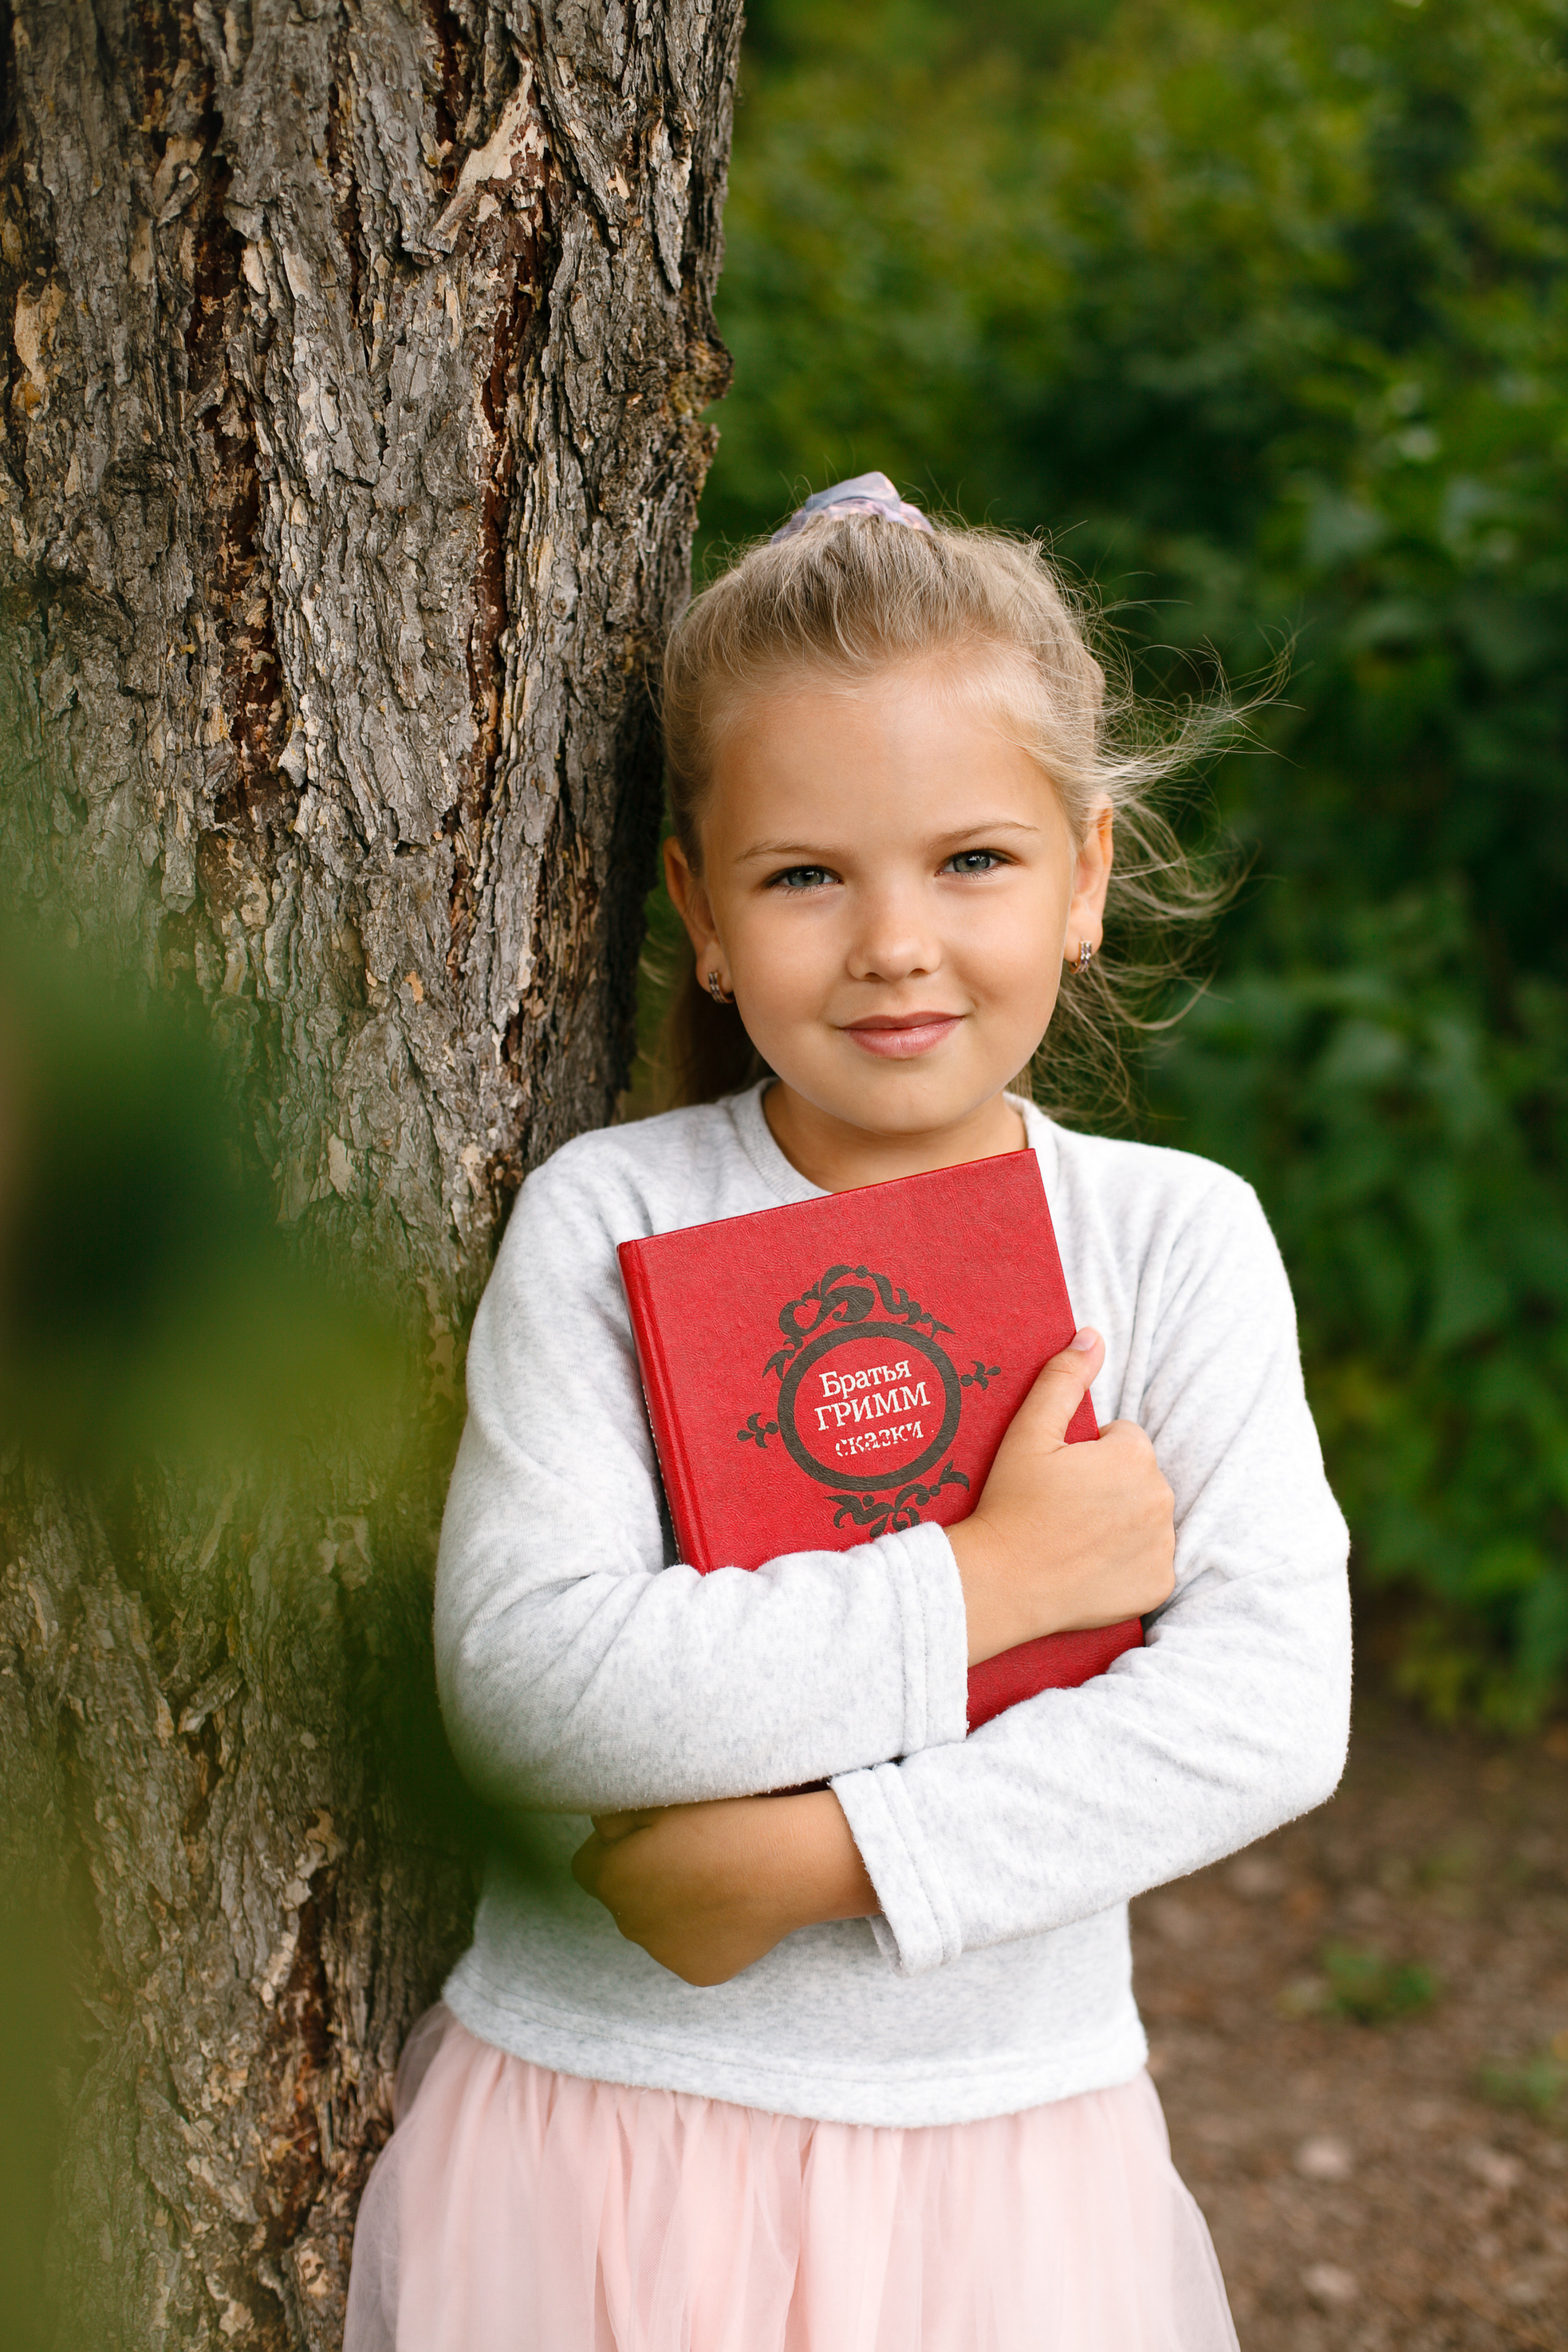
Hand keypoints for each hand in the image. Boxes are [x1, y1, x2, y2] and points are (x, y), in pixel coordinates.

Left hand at [571, 1790, 875, 1986]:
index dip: (618, 1848)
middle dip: (645, 1879)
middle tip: (690, 1853)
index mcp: (609, 1876)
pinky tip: (731, 1907)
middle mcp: (627, 1923)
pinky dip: (705, 1932)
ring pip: (657, 1927)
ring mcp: (663, 1953)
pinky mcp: (697, 1972)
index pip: (589, 1866)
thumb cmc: (725, 1815)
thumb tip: (602, 1832)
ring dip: (674, 1908)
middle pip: (624, 1899)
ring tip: (716, 1878)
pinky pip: (690, 1949)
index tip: (650, 1835)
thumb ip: (614, 1816)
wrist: (785, 1860)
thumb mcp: (659, 1793)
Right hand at [948, 1329, 1175, 1663]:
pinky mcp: (1158, 1584)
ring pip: (1146, 1518)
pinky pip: (1151, 1562)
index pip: (1124, 1440)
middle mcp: (1161, 1497)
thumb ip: (1063, 1379)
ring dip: (1121, 1523)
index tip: (1059, 1478)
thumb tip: (1092, 1335)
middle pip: (1139, 1479)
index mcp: (1135, 1454)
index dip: (1089, 1456)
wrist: (1002, 1583)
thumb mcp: (1028, 1432)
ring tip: (1074, 1538)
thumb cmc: (1011, 1504)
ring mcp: (1163, 1545)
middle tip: (1063, 1508)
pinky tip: (1090, 1567)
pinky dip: (1128, 1564)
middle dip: (1110, 1487)